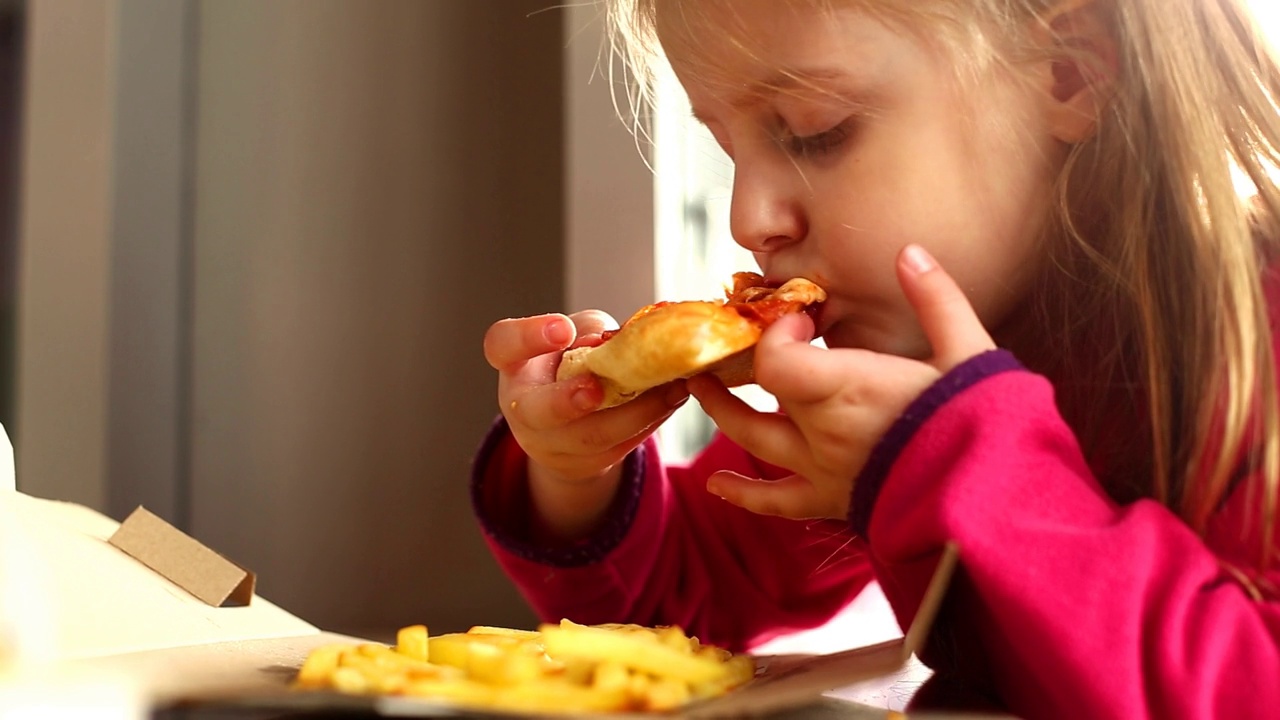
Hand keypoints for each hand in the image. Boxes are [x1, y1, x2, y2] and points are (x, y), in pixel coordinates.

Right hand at [483, 310, 688, 536]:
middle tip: (598, 387)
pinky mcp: (586, 464)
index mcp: (515, 364)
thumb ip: (592, 330)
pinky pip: (621, 446)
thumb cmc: (570, 364)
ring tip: (673, 386)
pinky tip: (674, 401)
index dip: (528, 337)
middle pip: (537, 410)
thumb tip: (624, 342)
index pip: (502, 345)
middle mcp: (523, 407)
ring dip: (636, 411)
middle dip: (567, 401)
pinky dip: (651, 422)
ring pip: (592, 436)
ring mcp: (551, 444)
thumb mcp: (575, 335)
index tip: (561, 330)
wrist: (568, 426)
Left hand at [688, 244, 995, 519]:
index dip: (780, 334)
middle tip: (739, 340)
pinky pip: (776, 501)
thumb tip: (910, 253)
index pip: (776, 359)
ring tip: (702, 389)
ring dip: (725, 411)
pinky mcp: (833, 501)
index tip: (803, 320)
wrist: (992, 504)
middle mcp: (823, 431)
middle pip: (762, 391)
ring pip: (755, 438)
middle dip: (749, 361)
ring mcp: (823, 470)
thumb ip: (938, 300)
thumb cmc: (983, 424)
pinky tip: (716, 486)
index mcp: (850, 389)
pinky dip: (744, 493)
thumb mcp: (970, 353)